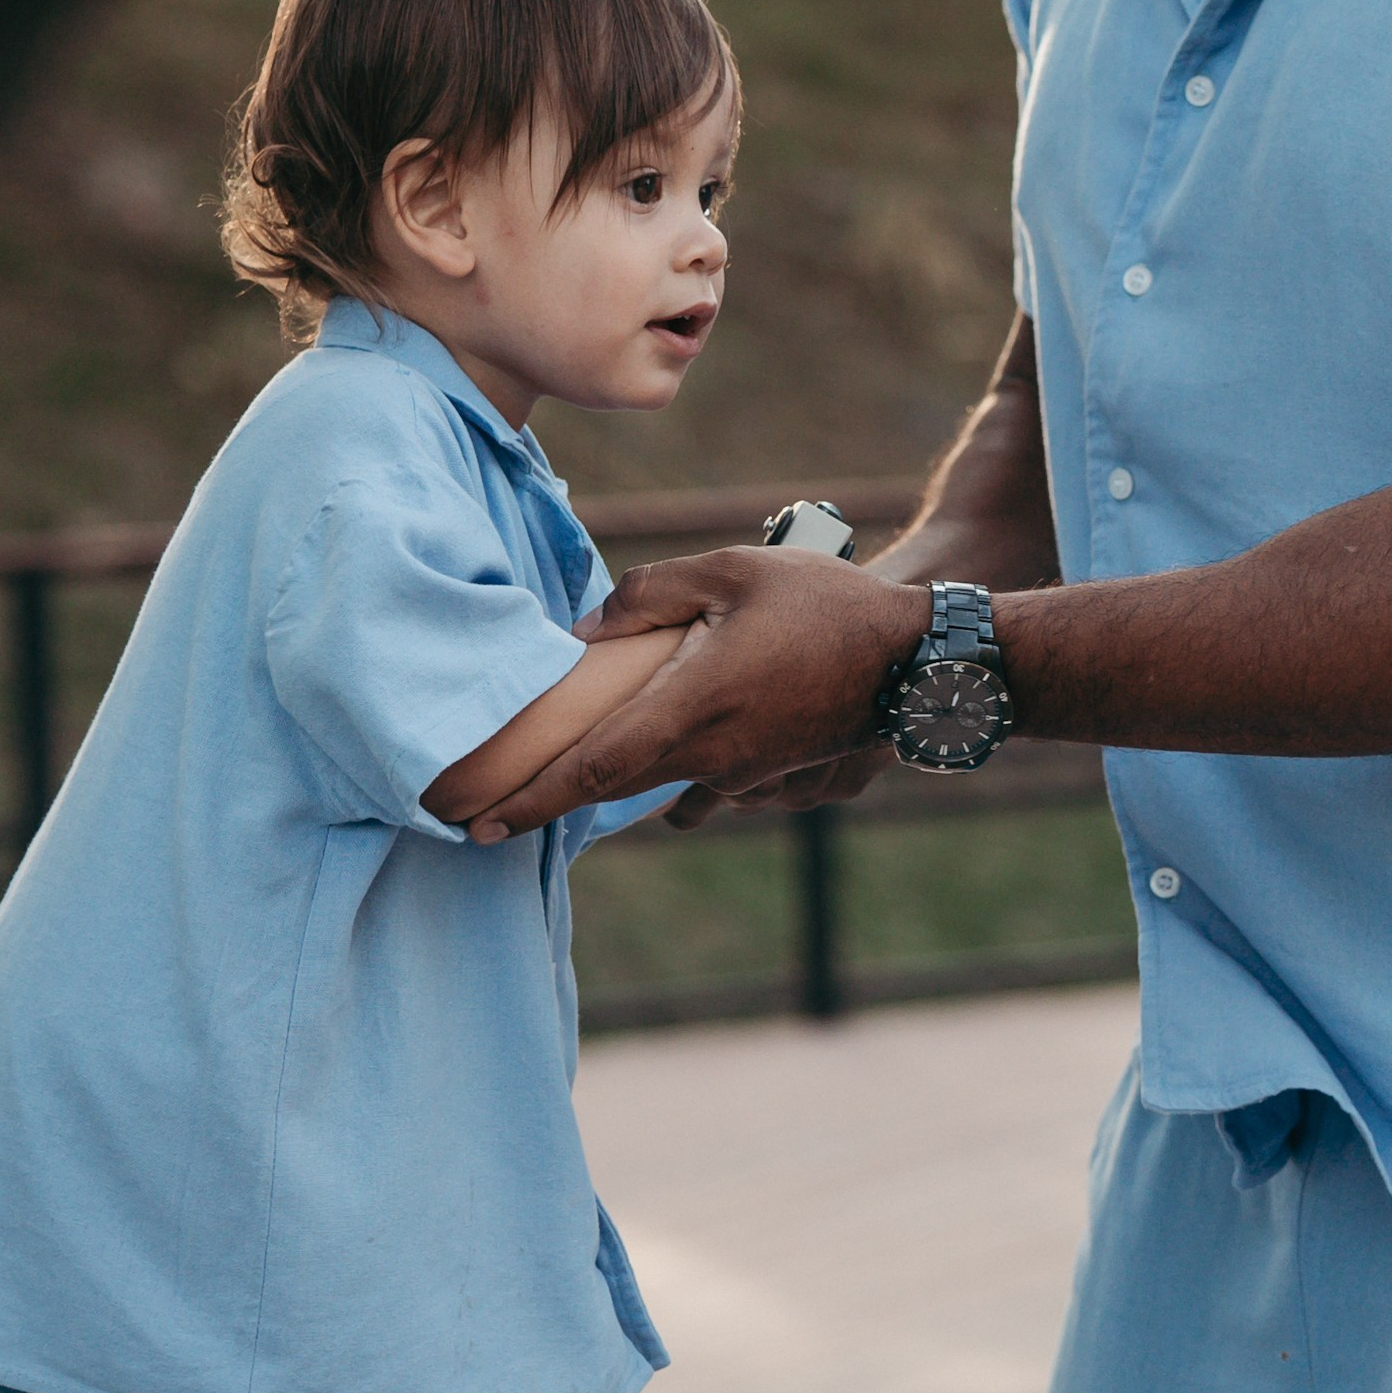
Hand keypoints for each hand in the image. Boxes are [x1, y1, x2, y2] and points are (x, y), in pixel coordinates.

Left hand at [464, 547, 930, 838]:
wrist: (915, 662)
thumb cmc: (823, 605)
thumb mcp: (729, 571)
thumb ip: (648, 593)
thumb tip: (584, 631)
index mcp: (690, 708)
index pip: (590, 768)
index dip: (528, 797)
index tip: (476, 820)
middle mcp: (709, 757)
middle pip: (606, 790)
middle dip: (543, 804)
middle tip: (482, 820)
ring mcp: (741, 775)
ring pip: (653, 787)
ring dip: (606, 788)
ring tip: (560, 781)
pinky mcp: (769, 776)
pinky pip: (700, 785)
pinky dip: (664, 778)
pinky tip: (657, 759)